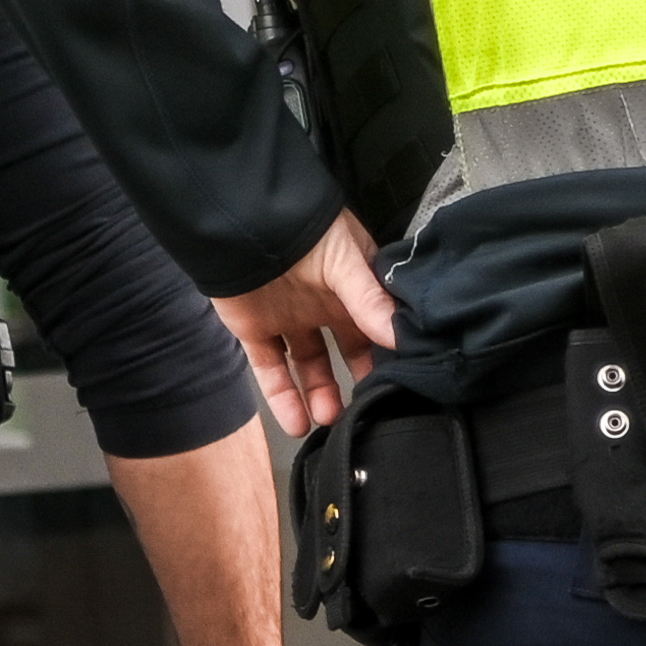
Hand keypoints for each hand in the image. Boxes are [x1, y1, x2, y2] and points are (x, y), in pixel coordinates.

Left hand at [211, 211, 397, 433]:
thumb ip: (370, 301)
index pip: (378, 326)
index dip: (388, 354)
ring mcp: (290, 318)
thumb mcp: (347, 261)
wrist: (242, 221)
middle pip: (346, 352)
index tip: (403, 383)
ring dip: (320, 395)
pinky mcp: (256, 331)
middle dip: (357, 382)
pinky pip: (272, 370)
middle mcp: (325, 304)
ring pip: (309, 367)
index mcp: (353, 285)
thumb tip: (401, 339)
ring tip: (330, 422)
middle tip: (367, 410)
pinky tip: (297, 423)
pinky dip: (283, 397)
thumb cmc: (305, 232)